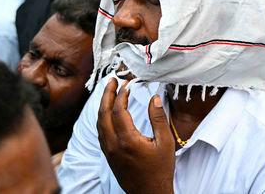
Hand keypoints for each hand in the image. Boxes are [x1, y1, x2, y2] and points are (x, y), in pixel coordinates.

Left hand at [97, 79, 175, 193]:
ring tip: (109, 93)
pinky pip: (100, 132)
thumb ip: (158, 118)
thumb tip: (154, 98)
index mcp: (127, 140)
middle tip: (112, 81)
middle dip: (106, 95)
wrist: (150, 193)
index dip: (121, 94)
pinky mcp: (108, 155)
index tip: (127, 84)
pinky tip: (109, 113)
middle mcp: (114, 145)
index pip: (118, 110)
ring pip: (99, 123)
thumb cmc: (160, 169)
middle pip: (103, 114)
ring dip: (103, 106)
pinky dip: (103, 118)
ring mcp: (108, 151)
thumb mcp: (165, 142)